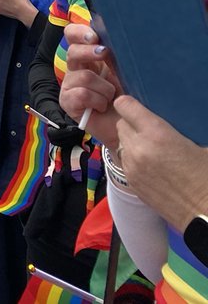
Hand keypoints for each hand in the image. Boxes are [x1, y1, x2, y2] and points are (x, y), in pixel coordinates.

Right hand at [57, 23, 121, 146]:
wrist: (128, 127)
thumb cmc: (129, 98)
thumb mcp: (124, 72)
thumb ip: (116, 55)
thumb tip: (117, 36)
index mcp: (88, 56)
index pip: (72, 35)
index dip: (79, 32)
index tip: (94, 36)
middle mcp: (76, 69)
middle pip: (72, 51)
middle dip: (89, 52)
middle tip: (104, 54)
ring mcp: (69, 85)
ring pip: (82, 76)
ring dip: (103, 88)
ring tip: (111, 98)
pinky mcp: (67, 102)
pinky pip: (81, 94)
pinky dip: (97, 101)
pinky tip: (101, 107)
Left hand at [115, 95, 207, 228]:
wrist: (205, 214)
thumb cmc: (206, 178)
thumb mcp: (201, 147)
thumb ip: (183, 130)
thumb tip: (179, 124)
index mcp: (157, 134)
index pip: (125, 106)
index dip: (129, 104)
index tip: (135, 106)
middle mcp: (138, 148)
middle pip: (121, 125)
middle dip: (131, 124)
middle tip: (148, 129)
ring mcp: (132, 167)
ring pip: (121, 143)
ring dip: (131, 142)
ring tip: (151, 149)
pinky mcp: (131, 182)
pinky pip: (125, 162)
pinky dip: (133, 159)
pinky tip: (151, 166)